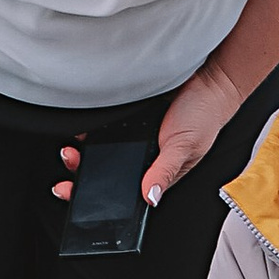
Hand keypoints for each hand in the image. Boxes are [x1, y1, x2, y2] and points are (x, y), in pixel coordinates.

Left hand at [50, 57, 240, 213]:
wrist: (209, 80)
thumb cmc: (205, 117)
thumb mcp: (184, 149)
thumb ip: (164, 173)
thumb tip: (149, 197)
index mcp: (155, 173)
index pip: (121, 192)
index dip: (95, 196)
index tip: (72, 193)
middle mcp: (141, 158)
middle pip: (104, 172)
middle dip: (81, 172)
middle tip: (69, 164)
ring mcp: (132, 137)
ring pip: (100, 149)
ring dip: (82, 150)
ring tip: (71, 148)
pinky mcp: (128, 117)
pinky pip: (104, 124)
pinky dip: (92, 126)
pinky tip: (83, 126)